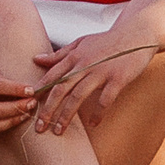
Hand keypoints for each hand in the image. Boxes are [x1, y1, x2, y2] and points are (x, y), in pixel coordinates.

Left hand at [31, 31, 155, 134]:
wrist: (137, 34)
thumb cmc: (107, 41)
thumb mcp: (81, 43)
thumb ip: (59, 54)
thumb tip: (36, 59)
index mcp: (74, 56)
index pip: (51, 76)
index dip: (39, 92)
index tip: (27, 107)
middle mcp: (84, 64)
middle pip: (60, 89)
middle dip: (48, 110)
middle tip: (39, 127)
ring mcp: (101, 71)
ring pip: (78, 96)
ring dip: (66, 115)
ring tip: (59, 131)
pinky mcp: (118, 79)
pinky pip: (105, 100)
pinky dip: (98, 113)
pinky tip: (93, 124)